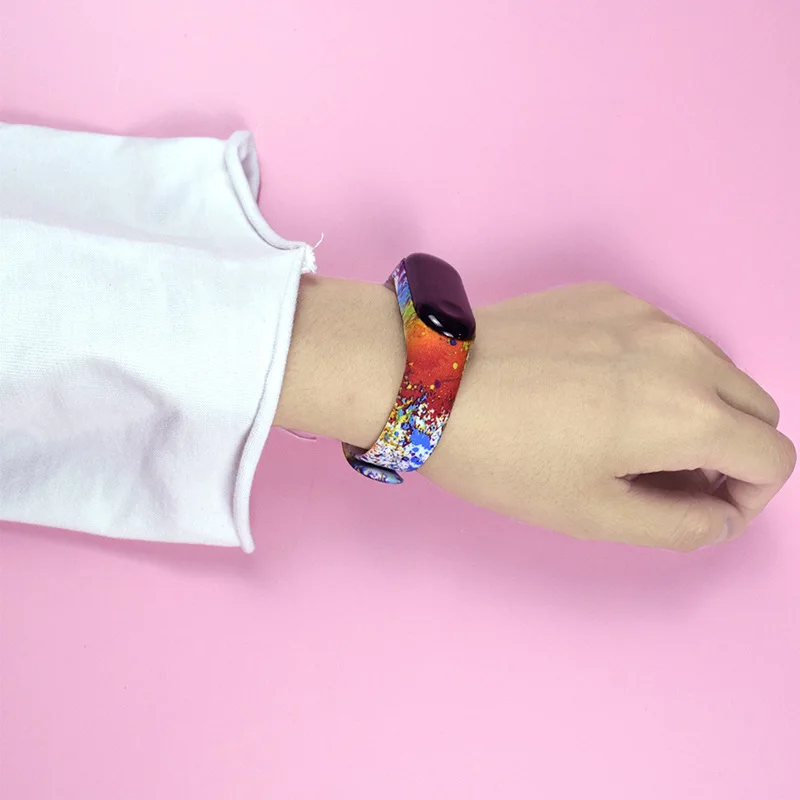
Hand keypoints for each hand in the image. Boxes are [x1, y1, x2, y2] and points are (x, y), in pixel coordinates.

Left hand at [276, 277, 795, 550]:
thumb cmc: (505, 455)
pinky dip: (655, 369)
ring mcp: (646, 313)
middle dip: (729, 450)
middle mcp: (683, 350)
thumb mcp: (595, 513)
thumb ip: (682, 524)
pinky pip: (662, 336)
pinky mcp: (608, 295)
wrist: (431, 378)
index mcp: (690, 412)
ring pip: (711, 367)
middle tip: (666, 475)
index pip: (774, 457)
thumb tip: (722, 514)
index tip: (701, 504)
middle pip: (753, 407)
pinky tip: (593, 389)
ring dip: (695, 406)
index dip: (749, 495)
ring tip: (626, 433)